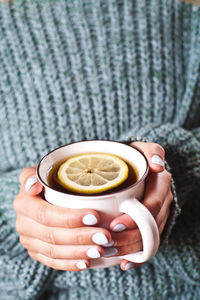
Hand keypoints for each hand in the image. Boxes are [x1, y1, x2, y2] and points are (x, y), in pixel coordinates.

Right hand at [14, 166, 112, 270]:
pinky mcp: (36, 251)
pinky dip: (70, 263)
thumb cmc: (50, 179)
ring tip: (100, 250)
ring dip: (78, 252)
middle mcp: (23, 223)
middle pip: (52, 235)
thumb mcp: (41, 170)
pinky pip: (52, 262)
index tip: (95, 216)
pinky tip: (86, 262)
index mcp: (24, 203)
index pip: (46, 214)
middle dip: (80, 237)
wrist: (46, 193)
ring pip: (54, 251)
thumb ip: (33, 175)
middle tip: (105, 236)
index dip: (70, 218)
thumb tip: (32, 185)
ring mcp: (29, 240)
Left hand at [108, 142, 172, 270]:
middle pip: (149, 226)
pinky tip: (125, 264)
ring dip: (130, 248)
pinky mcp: (153, 224)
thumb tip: (158, 166)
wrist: (139, 167)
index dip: (134, 218)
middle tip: (107, 242)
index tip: (114, 225)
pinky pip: (149, 243)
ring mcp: (159, 215)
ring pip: (149, 238)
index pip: (151, 206)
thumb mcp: (144, 149)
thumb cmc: (137, 157)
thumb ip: (153, 152)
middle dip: (129, 238)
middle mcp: (163, 202)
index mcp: (161, 185)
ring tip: (109, 253)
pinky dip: (138, 256)